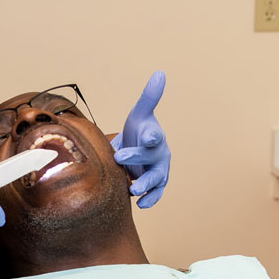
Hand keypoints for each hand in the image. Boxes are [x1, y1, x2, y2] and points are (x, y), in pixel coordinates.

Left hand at [110, 70, 171, 207]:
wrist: (141, 148)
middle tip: (119, 158)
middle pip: (150, 158)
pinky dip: (149, 199)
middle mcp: (159, 154)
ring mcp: (158, 170)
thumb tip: (160, 73)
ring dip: (146, 185)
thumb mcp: (141, 114)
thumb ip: (149, 97)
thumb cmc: (141, 130)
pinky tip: (140, 204)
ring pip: (155, 179)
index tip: (149, 137)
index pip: (155, 135)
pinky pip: (155, 193)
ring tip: (133, 191)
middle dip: (136, 158)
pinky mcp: (154, 184)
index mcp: (155, 136)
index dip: (152, 136)